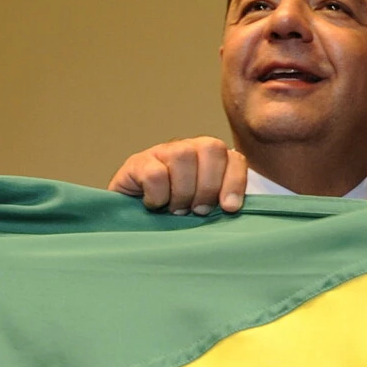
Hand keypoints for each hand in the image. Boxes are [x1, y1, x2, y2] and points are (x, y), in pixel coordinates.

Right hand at [108, 137, 248, 215]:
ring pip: (183, 155)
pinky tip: (154, 204)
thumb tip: (233, 208)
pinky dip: (158, 194)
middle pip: (211, 148)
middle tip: (198, 210)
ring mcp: (162, 152)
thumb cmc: (173, 215)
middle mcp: (188, 148)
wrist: (131, 218)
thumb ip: (220, 203)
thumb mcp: (202, 209)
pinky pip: (155, 173)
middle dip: (209, 187)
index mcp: (210, 159)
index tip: (229, 208)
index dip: (234, 182)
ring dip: (183, 191)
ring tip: (176, 209)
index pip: (234, 157)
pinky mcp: (137, 162)